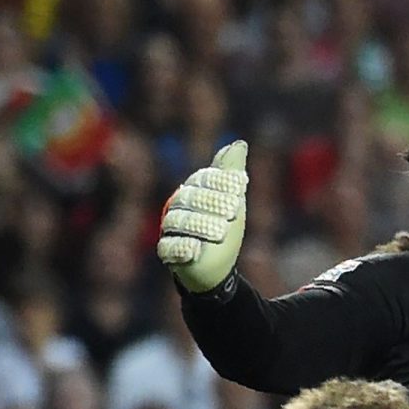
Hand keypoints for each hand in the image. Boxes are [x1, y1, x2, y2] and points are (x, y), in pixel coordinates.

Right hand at [157, 140, 249, 292]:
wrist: (218, 264)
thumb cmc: (225, 227)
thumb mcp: (233, 201)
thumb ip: (232, 174)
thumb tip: (239, 143)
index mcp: (194, 192)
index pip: (204, 180)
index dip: (222, 185)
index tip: (238, 193)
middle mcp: (177, 208)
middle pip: (190, 199)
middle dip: (214, 205)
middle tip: (231, 214)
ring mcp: (170, 230)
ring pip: (179, 222)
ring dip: (202, 227)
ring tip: (219, 233)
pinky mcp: (168, 253)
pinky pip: (169, 248)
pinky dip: (183, 249)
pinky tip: (194, 250)